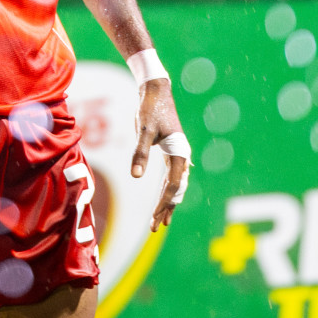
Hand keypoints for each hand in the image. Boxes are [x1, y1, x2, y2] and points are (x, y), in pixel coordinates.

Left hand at [131, 78, 190, 230]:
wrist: (156, 90)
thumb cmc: (149, 109)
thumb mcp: (143, 130)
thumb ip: (140, 152)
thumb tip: (136, 176)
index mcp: (179, 152)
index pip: (172, 184)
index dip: (164, 202)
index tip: (154, 216)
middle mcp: (181, 156)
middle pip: (176, 189)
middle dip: (166, 208)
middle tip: (156, 227)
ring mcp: (177, 154)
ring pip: (175, 185)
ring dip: (168, 203)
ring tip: (161, 223)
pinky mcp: (170, 152)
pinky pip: (171, 177)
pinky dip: (166, 192)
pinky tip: (163, 202)